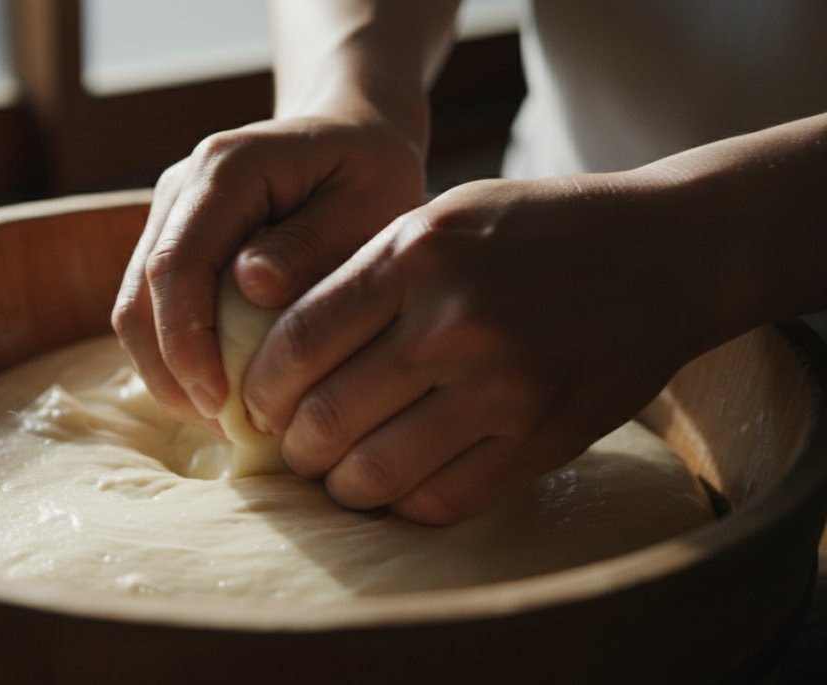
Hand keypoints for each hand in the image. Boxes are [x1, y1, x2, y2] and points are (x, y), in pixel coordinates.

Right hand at [112, 116, 424, 424]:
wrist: (349, 135)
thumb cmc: (371, 171)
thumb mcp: (370, 200)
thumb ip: (313, 242)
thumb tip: (251, 287)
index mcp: (225, 168)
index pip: (177, 263)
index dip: (186, 341)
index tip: (220, 400)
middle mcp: (181, 187)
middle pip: (139, 294)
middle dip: (169, 372)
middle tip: (222, 427)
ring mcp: (169, 215)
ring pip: (134, 309)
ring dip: (167, 373)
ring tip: (221, 421)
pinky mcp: (172, 242)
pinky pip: (152, 310)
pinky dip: (175, 359)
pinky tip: (218, 394)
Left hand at [242, 173, 725, 523]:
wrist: (662, 252)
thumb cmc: (534, 231)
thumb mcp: (441, 219)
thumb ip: (363, 274)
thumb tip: (278, 350)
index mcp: (415, 256)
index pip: (298, 343)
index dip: (262, 389)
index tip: (260, 405)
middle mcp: (455, 321)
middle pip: (327, 416)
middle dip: (295, 446)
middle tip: (297, 445)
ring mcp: (505, 385)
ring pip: (377, 473)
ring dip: (341, 485)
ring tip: (340, 472)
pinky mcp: (546, 435)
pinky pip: (444, 500)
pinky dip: (404, 505)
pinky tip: (397, 486)